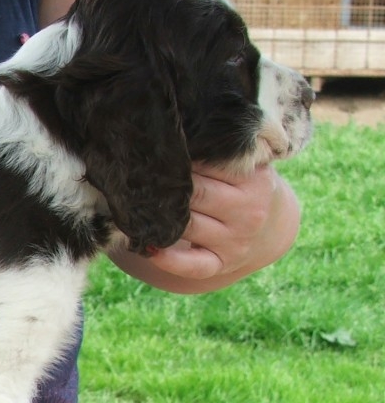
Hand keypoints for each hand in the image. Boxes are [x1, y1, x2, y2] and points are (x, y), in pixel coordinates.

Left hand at [141, 162, 296, 283]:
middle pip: (195, 195)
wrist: (268, 226)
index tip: (155, 154)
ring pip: (187, 226)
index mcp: (254, 180)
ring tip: (133, 206)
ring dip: (158, 218)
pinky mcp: (221, 264)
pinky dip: (168, 259)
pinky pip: (191, 265)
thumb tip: (169, 137)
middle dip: (166, 187)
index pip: (208, 166)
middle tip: (136, 178)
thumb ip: (217, 152)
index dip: (178, 159)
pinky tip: (148, 247)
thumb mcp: (241, 165)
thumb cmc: (240, 186)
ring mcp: (236, 241)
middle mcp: (248, 212)